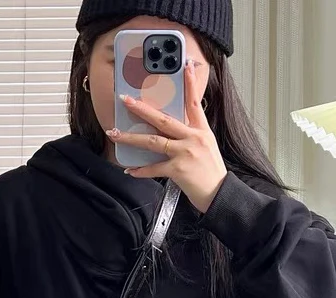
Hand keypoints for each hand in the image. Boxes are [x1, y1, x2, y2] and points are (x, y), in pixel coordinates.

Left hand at [106, 60, 227, 213]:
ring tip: (116, 134)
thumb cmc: (211, 173)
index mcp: (201, 131)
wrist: (220, 194)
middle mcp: (193, 138)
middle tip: (126, 100)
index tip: (185, 65)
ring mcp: (185, 153)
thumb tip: (169, 130)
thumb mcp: (206, 147)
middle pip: (163, 119)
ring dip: (132, 137)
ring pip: (153, 141)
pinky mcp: (178, 170)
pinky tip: (130, 170)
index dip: (190, 83)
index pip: (194, 102)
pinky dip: (141, 171)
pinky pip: (154, 168)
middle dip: (142, 109)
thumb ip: (190, 135)